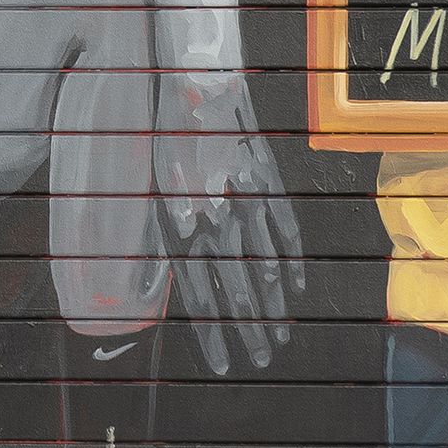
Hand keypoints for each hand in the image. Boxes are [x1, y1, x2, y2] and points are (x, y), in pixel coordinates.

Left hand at [154, 73, 303, 375]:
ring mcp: (244, 201)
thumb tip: (181, 273)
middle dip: (247, 330)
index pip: (197, 292)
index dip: (210, 331)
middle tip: (260, 362)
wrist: (194, 82)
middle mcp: (212, 218)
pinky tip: (293, 289)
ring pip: (261, 266)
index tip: (221, 365)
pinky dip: (289, 262)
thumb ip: (169, 229)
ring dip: (271, 306)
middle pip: (233, 288)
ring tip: (279, 339)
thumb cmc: (166, 138)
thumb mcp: (153, 185)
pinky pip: (282, 230)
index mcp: (177, 222)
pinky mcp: (266, 182)